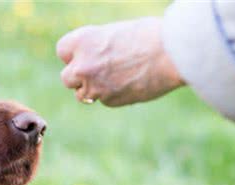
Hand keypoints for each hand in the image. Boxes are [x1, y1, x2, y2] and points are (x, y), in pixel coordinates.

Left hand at [56, 17, 183, 105]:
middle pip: (67, 78)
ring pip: (82, 95)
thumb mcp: (115, 33)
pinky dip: (114, 95)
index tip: (84, 55)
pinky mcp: (110, 101)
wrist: (172, 54)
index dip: (74, 54)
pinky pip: (104, 101)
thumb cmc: (149, 36)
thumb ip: (96, 47)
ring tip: (116, 78)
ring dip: (93, 90)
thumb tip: (90, 59)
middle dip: (79, 77)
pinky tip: (131, 84)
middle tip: (98, 71)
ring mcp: (95, 87)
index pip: (63, 51)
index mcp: (82, 41)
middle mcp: (82, 65)